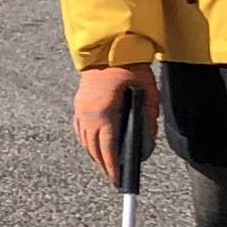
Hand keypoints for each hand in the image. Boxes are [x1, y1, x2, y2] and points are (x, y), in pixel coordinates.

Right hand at [73, 65, 161, 186]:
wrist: (109, 46)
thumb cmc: (130, 67)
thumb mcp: (147, 92)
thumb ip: (148, 118)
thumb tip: (148, 140)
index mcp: (104, 113)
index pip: (108, 148)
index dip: (113, 166)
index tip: (118, 179)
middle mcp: (88, 114)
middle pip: (94, 148)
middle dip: (103, 165)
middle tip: (114, 178)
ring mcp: (81, 109)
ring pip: (85, 140)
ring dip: (94, 154)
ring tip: (105, 165)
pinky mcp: (78, 103)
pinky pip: (80, 129)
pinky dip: (87, 141)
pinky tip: (94, 145)